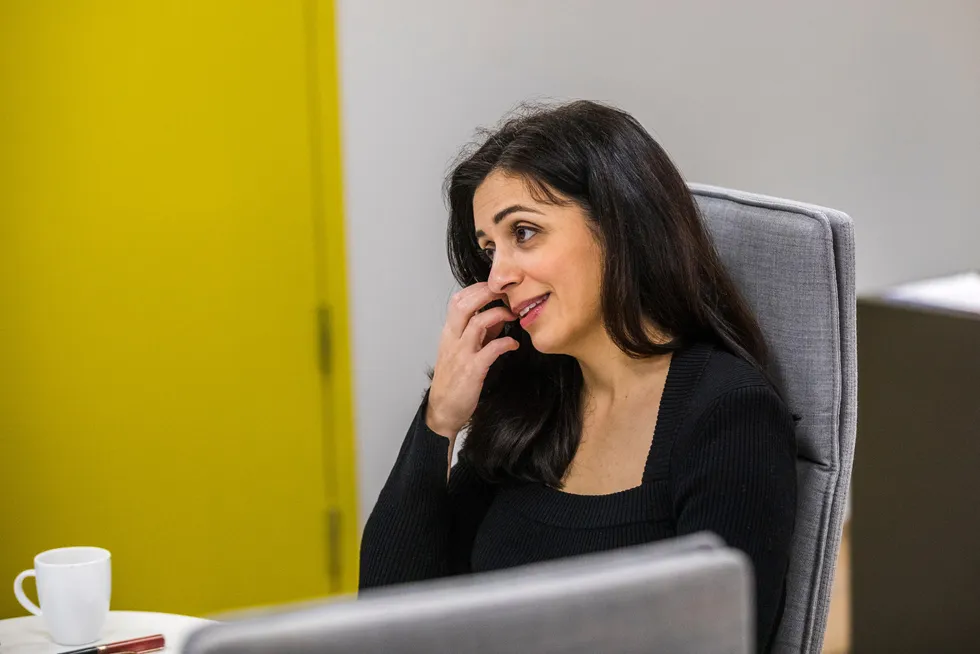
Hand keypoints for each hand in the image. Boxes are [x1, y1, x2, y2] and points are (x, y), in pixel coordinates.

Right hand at [425, 283, 518, 438]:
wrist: (443, 409)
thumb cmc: (454, 380)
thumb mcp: (462, 351)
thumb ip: (479, 333)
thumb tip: (499, 317)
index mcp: (449, 333)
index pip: (457, 300)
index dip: (477, 289)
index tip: (495, 286)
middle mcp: (453, 340)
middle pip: (464, 305)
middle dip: (486, 293)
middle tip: (506, 292)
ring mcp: (462, 354)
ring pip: (477, 323)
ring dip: (498, 315)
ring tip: (513, 315)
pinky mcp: (472, 370)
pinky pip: (491, 350)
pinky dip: (505, 343)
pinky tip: (514, 343)